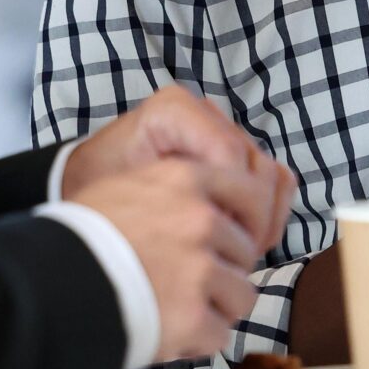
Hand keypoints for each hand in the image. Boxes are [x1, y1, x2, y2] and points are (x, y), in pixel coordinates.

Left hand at [65, 85, 294, 252]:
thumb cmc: (101, 190)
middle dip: (250, 218)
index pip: (228, 153)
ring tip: (238, 253)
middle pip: (255, 167)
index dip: (230, 204)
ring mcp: (227, 132)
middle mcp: (206, 112)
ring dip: (262, 220)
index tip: (214, 244)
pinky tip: (246, 240)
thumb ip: (164, 201)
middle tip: (230, 258)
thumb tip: (217, 226)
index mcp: (175, 110)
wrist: (94, 182)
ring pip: (271, 177)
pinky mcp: (238, 153)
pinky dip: (268, 213)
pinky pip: (274, 180)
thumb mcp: (119, 195)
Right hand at [76, 161, 277, 360]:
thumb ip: (173, 188)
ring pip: (241, 295)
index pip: (252, 194)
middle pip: (245, 252)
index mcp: (186, 180)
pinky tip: (167, 333)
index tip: (234, 241)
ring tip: (177, 311)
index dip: (247, 223)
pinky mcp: (192, 316)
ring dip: (216, 308)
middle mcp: (200, 220)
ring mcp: (199, 269)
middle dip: (224, 271)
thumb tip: (210, 202)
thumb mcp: (124, 187)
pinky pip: (219, 334)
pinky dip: (196, 341)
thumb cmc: (78, 238)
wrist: (46, 284)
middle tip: (187, 283)